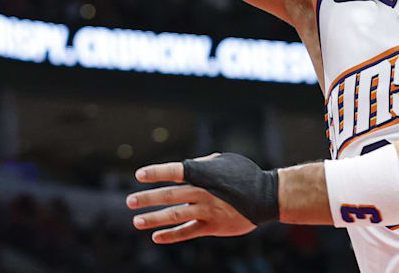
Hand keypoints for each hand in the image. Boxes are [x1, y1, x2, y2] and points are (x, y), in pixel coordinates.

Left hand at [128, 156, 258, 243]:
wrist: (267, 197)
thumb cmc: (245, 175)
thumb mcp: (225, 161)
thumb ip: (203, 164)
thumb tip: (186, 166)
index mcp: (205, 173)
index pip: (176, 171)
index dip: (157, 172)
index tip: (139, 175)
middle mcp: (203, 192)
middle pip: (170, 195)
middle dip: (148, 198)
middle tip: (130, 201)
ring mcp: (208, 210)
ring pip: (176, 215)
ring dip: (154, 218)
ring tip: (137, 221)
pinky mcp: (213, 226)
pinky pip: (188, 232)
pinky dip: (171, 235)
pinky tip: (156, 236)